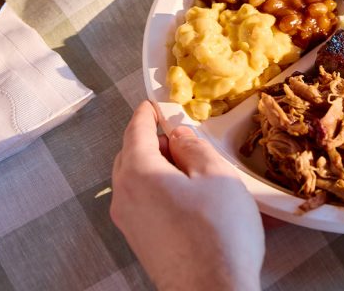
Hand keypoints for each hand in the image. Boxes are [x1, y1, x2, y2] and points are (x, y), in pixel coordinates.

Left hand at [111, 101, 264, 290]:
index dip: (148, 113)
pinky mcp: (140, 241)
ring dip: (155, 164)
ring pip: (134, 179)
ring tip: (189, 164)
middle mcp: (124, 197)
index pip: (136, 131)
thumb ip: (194, 147)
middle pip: (130, 155)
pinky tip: (185, 192)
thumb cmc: (219, 233)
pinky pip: (140, 201)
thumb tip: (178, 135)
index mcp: (139, 174)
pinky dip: (156, 186)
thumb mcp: (216, 176)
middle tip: (179, 133)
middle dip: (151, 139)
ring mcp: (128, 223)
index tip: (154, 103)